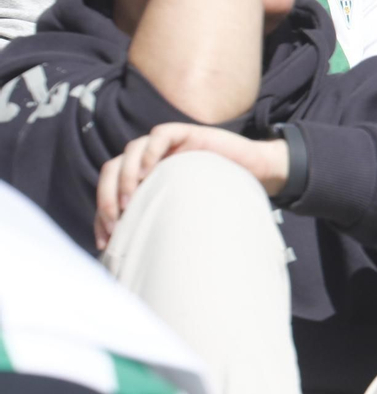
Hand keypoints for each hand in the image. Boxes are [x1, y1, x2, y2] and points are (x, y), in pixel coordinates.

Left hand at [96, 123, 288, 249]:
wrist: (256, 174)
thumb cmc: (221, 199)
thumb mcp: (183, 215)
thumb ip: (162, 223)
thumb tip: (134, 259)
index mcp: (143, 179)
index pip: (110, 191)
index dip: (102, 214)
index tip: (106, 241)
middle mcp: (150, 161)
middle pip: (112, 170)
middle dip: (108, 196)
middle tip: (116, 220)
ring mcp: (166, 146)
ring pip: (130, 152)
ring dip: (124, 176)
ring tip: (131, 200)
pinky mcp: (184, 134)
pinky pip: (158, 136)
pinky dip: (149, 152)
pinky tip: (148, 171)